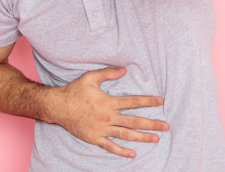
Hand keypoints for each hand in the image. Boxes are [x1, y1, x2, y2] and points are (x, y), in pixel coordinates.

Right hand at [47, 67, 168, 157]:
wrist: (58, 106)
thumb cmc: (74, 90)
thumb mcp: (90, 77)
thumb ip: (108, 73)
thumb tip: (124, 70)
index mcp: (108, 102)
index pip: (133, 102)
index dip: (148, 101)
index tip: (161, 101)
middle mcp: (107, 117)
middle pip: (134, 121)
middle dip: (151, 123)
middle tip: (166, 126)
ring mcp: (101, 129)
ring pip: (125, 135)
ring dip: (142, 137)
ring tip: (155, 138)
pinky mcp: (94, 138)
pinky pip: (110, 146)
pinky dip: (122, 151)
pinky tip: (133, 154)